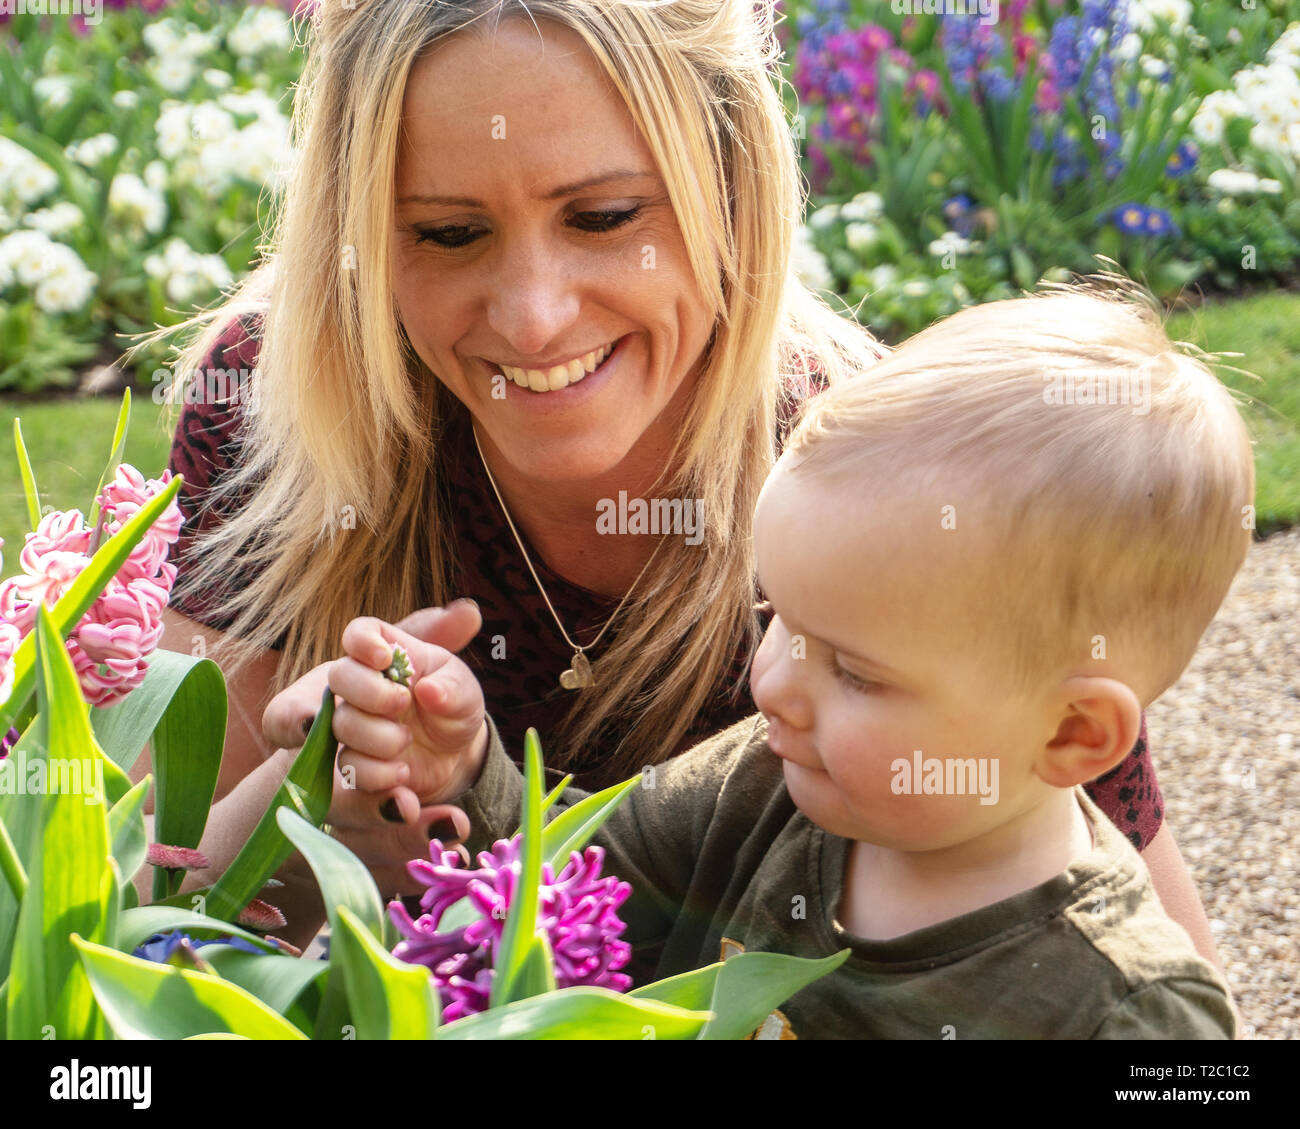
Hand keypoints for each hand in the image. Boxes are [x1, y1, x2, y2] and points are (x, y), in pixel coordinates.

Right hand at [328, 600, 488, 824]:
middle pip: (339, 674)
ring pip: (342, 724)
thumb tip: (429, 690)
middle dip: (371, 692)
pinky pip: (349, 765)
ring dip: (380, 737)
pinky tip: (402, 772)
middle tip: (402, 704)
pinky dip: (377, 773)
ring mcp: (354, 722)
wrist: (452, 756)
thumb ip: (453, 687)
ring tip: (408, 741)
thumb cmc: (454, 709)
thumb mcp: (466, 694)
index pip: (360, 632)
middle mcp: (364, 685)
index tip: (384, 658)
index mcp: (391, 656)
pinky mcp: (353, 759)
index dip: (363, 641)